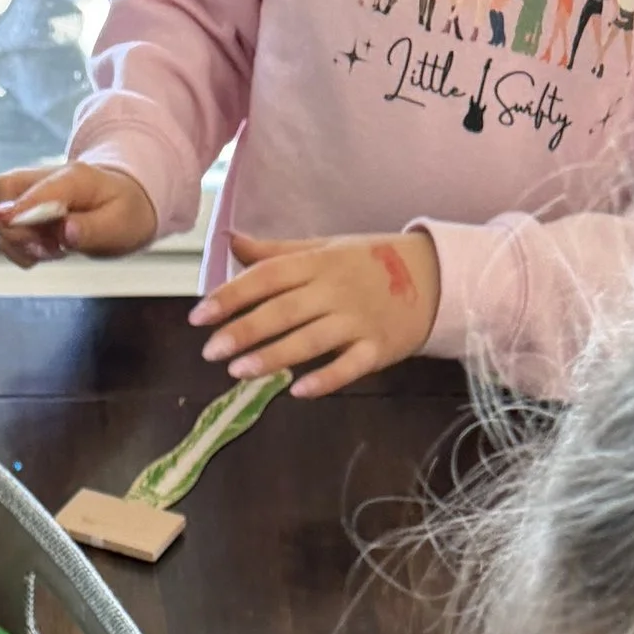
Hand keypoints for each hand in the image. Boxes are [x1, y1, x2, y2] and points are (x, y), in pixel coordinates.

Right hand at [0, 159, 157, 265]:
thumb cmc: (123, 212)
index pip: (37, 189)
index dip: (21, 210)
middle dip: (17, 231)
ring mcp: (31, 194)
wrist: (123, 204)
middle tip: (52, 249)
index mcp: (73, 176)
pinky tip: (46, 251)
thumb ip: (91, 228)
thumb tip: (64, 233)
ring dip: (19, 244)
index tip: (11, 226)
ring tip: (55, 249)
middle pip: (3, 191)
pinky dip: (19, 250)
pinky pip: (5, 233)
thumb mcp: (120, 224)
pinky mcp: (24, 212)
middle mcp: (45, 179)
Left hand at [191, 229, 441, 396]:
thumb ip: (276, 251)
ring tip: (238, 372)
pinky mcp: (377, 348)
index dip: (232, 295)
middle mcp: (334, 289)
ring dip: (273, 356)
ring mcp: (357, 320)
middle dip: (244, 330)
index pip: (267, 277)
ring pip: (310, 340)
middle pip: (283, 310)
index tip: (199, 316)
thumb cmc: (368, 263)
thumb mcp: (324, 248)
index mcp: (317, 262)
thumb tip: (230, 241)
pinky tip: (297, 391)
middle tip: (210, 352)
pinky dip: (325, 378)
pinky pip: (349, 365)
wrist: (434, 276)